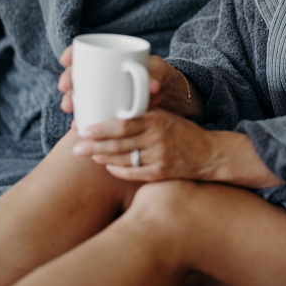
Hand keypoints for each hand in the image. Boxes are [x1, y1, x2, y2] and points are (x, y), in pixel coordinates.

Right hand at [58, 47, 202, 117]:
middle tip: (65, 88)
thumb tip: (153, 86)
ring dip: (69, 99)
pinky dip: (82, 117)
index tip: (66, 60)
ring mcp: (99, 92)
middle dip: (67, 79)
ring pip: (78, 93)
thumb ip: (157, 75)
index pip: (84, 51)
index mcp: (110, 57)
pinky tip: (77, 124)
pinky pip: (87, 111)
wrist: (163, 96)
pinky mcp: (102, 108)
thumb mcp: (159, 72)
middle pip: (77, 73)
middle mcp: (100, 74)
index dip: (71, 54)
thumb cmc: (159, 76)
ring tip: (69, 108)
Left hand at [71, 108, 216, 181]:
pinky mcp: (161, 174)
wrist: (209, 153)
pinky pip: (134, 173)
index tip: (84, 129)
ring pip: (124, 159)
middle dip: (94, 147)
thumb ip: (141, 115)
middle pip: (119, 144)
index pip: (124, 124)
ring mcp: (159, 158)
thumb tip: (111, 112)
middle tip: (76, 148)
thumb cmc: (182, 131)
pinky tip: (108, 166)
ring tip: (89, 155)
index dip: (102, 128)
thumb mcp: (164, 116)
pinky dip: (118, 170)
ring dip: (103, 158)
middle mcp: (157, 139)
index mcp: (156, 120)